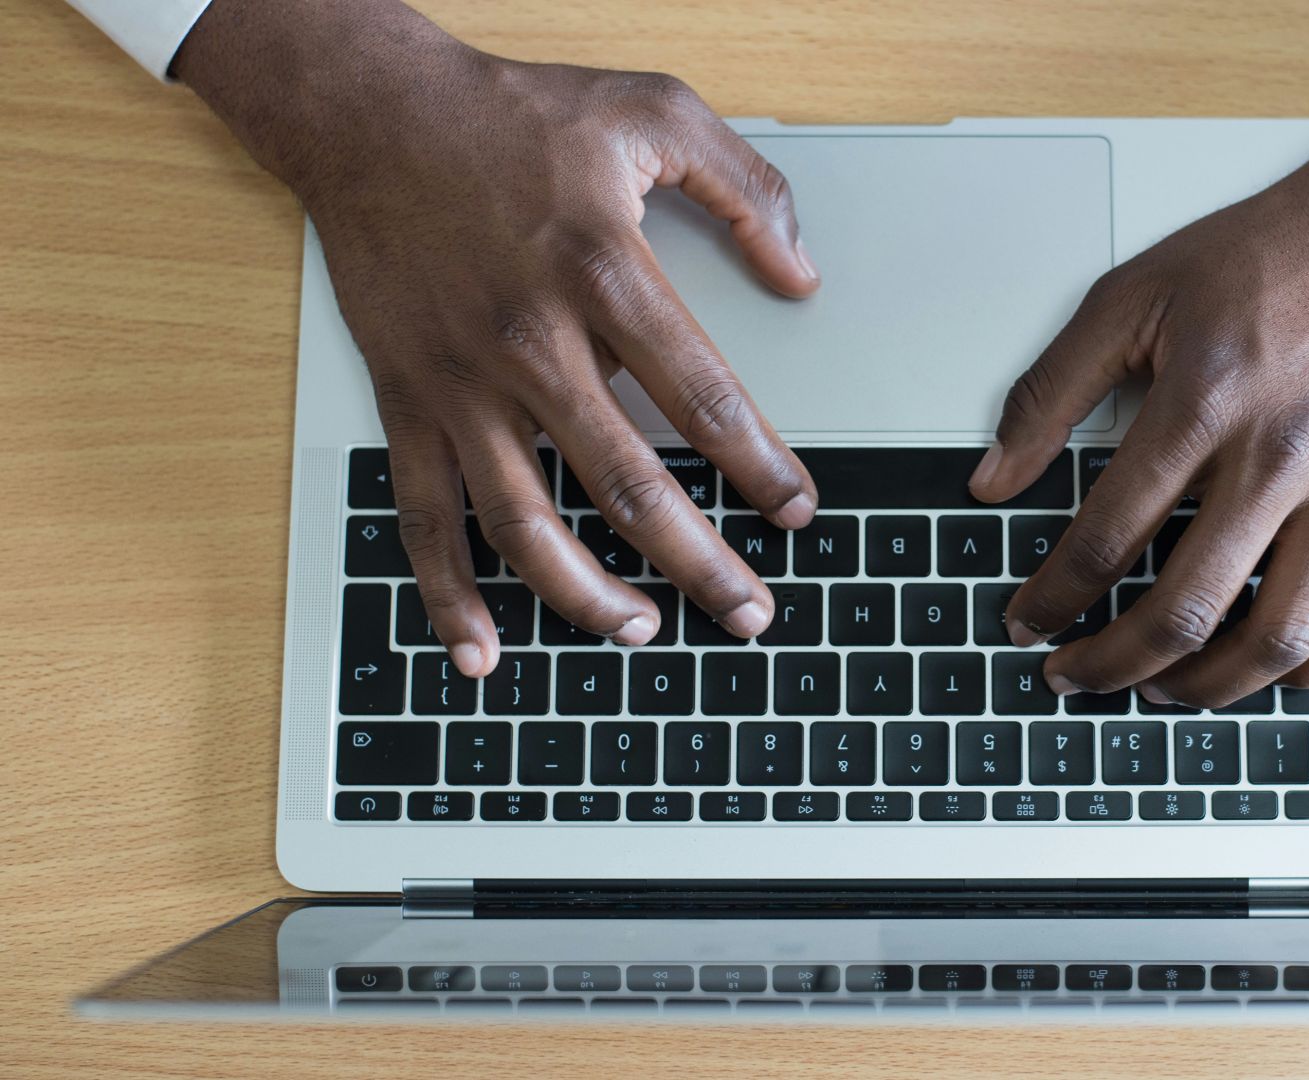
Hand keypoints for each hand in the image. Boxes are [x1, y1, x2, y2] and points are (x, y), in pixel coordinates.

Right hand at [177, 1, 818, 676]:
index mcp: (603, 272)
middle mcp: (531, 342)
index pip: (703, 398)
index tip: (797, 510)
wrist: (369, 112)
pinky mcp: (407, 401)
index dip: (760, 466)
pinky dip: (447, 592)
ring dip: (587, 596)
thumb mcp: (651, 110)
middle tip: (750, 614)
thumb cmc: (513, 114)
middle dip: (700, 562)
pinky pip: (424, 516)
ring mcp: (462, 383)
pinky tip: (482, 648)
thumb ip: (744, 187)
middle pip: (628, 484)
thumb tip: (803, 272)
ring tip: (645, 632)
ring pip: (526, 522)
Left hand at [969, 103, 1308, 705]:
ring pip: (1278, 636)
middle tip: (1074, 676)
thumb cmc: (1271, 256)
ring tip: (1162, 689)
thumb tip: (993, 477)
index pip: (1106, 537)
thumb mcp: (1133, 293)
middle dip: (1111, 663)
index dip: (1052, 597)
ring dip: (1207, 686)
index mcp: (1204, 403)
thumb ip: (1051, 389)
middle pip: (1184, 607)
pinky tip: (1273, 671)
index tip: (1027, 621)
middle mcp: (1280, 457)